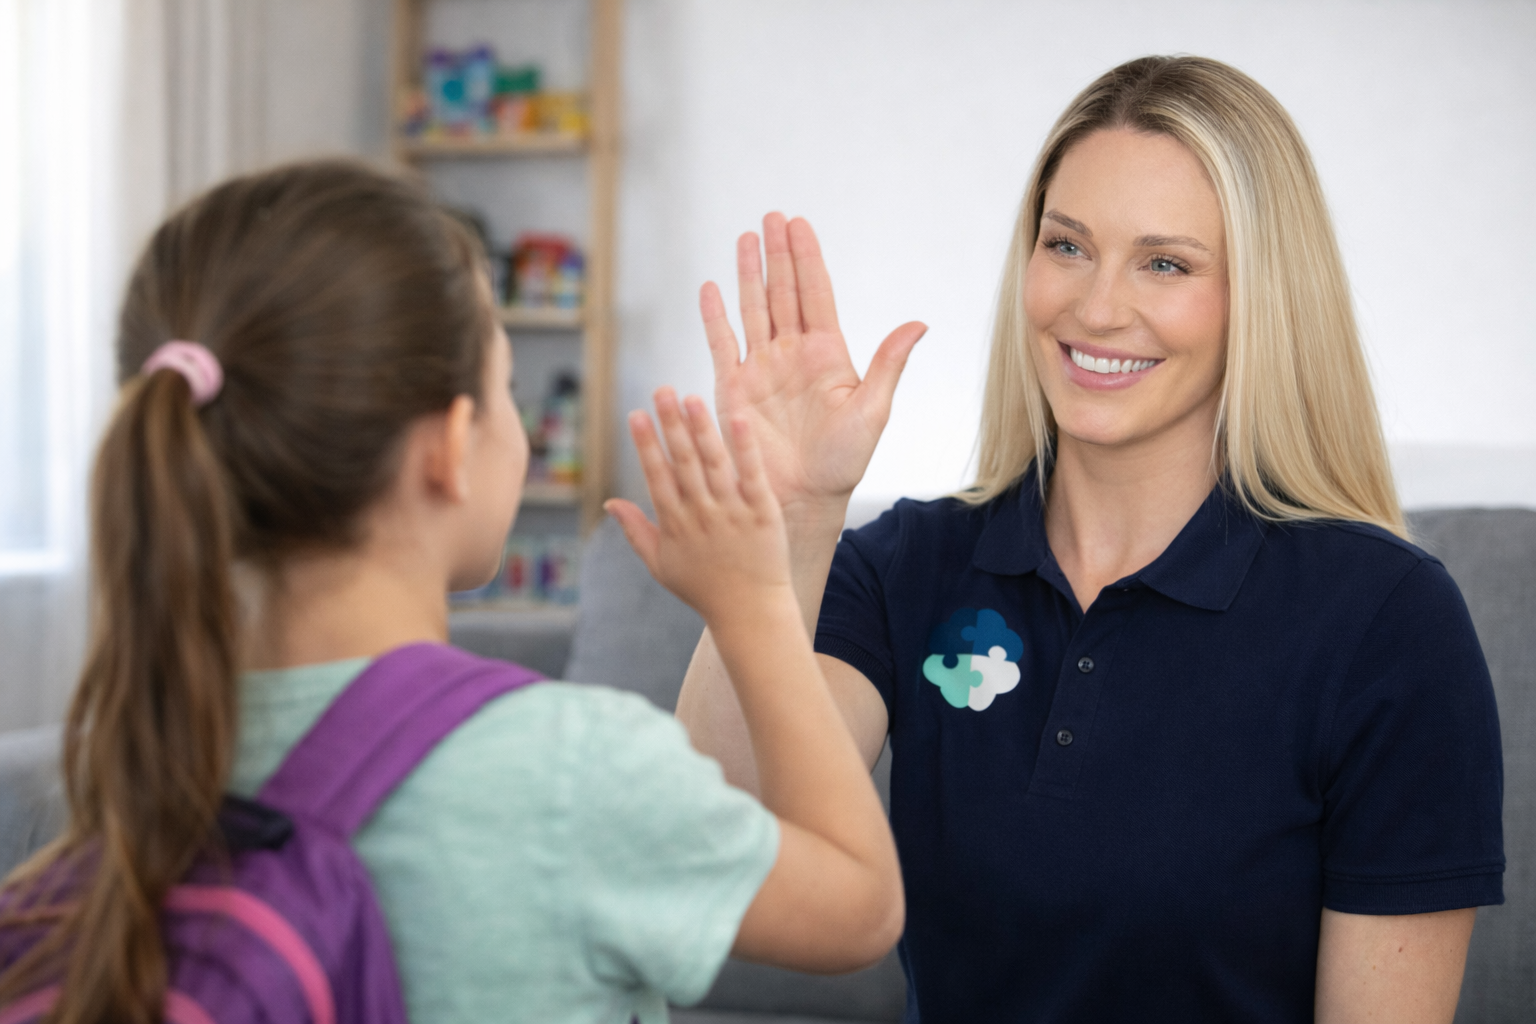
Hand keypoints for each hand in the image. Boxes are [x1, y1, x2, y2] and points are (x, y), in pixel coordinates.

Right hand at [605, 388, 793, 625]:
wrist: (751, 612)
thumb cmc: (704, 589)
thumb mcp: (661, 565)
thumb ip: (636, 531)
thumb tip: (610, 502)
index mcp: (675, 525)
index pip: (657, 477)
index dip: (645, 444)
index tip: (636, 414)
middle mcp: (701, 515)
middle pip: (683, 463)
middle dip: (670, 425)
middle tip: (662, 390)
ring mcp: (733, 513)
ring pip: (714, 464)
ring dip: (702, 429)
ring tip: (691, 398)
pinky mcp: (763, 513)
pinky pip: (752, 475)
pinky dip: (745, 447)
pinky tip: (738, 418)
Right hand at [702, 214, 925, 527]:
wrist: (803, 499)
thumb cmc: (842, 463)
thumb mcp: (872, 410)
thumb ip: (887, 364)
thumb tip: (918, 323)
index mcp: (827, 355)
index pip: (815, 294)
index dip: (807, 259)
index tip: (799, 224)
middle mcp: (793, 355)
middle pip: (782, 292)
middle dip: (777, 254)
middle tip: (771, 217)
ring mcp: (762, 370)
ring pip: (753, 309)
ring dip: (748, 274)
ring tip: (745, 237)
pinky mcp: (734, 389)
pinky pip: (723, 344)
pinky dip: (715, 316)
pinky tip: (712, 287)